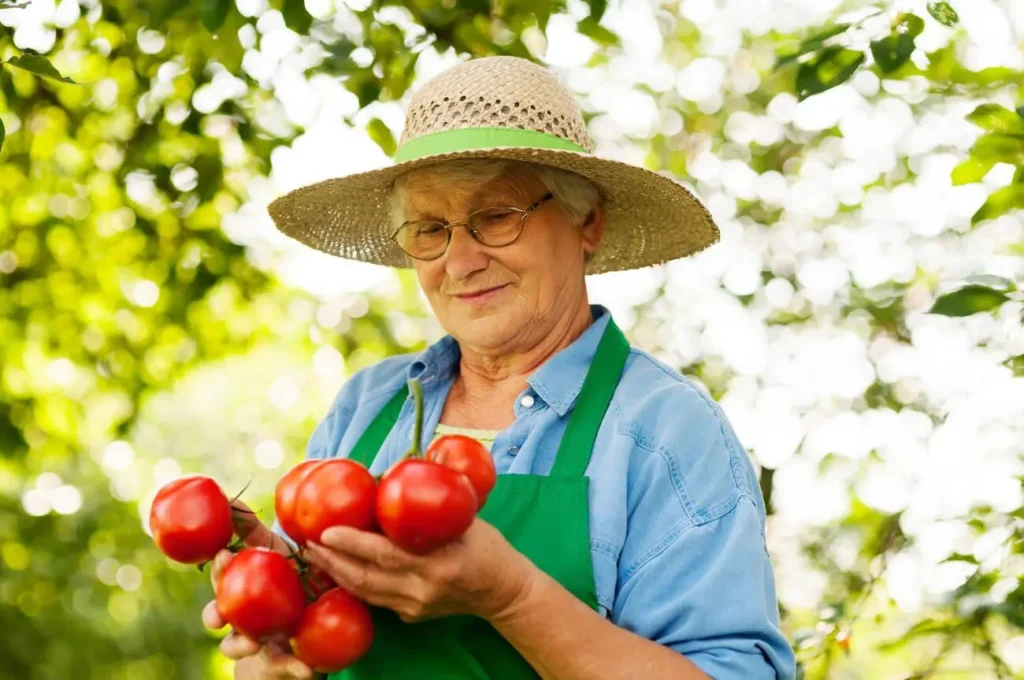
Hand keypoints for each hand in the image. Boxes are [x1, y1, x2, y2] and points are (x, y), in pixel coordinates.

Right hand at [202, 502, 313, 678]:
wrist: (309, 622)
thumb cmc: (286, 579)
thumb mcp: (275, 552)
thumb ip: (252, 529)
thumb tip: (230, 499)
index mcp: (240, 588)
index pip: (222, 577)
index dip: (219, 569)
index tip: (224, 555)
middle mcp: (242, 617)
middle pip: (219, 616)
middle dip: (215, 615)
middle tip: (221, 612)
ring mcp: (259, 642)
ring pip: (239, 647)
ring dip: (241, 645)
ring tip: (253, 643)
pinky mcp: (282, 663)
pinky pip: (287, 668)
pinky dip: (296, 669)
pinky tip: (308, 669)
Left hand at [304, 518, 535, 623]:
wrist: (504, 592)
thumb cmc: (488, 547)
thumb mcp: (466, 518)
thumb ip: (432, 501)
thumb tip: (396, 467)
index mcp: (439, 563)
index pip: (386, 554)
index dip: (352, 542)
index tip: (326, 529)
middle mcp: (423, 589)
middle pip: (366, 577)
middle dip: (332, 558)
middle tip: (309, 539)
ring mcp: (416, 607)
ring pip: (365, 592)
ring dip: (336, 573)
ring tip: (315, 553)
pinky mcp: (411, 616)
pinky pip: (375, 599)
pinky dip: (353, 583)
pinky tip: (338, 568)